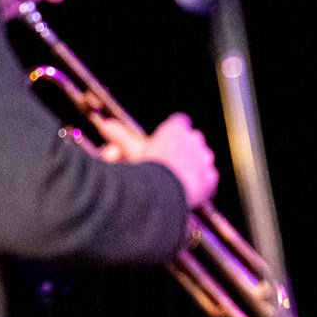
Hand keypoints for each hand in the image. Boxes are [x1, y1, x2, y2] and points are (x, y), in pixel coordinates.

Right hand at [96, 112, 217, 207]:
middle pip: (190, 141)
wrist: (165, 194)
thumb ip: (121, 138)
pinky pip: (207, 178)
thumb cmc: (145, 170)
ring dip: (191, 166)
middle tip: (167, 164)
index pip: (179, 122)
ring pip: (201, 159)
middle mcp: (194, 139)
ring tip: (175, 179)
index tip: (164, 143)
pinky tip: (186, 191)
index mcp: (176, 128)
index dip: (172, 133)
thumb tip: (104, 124)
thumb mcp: (131, 152)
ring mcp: (205, 158)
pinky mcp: (211, 178)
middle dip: (181, 151)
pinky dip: (198, 183)